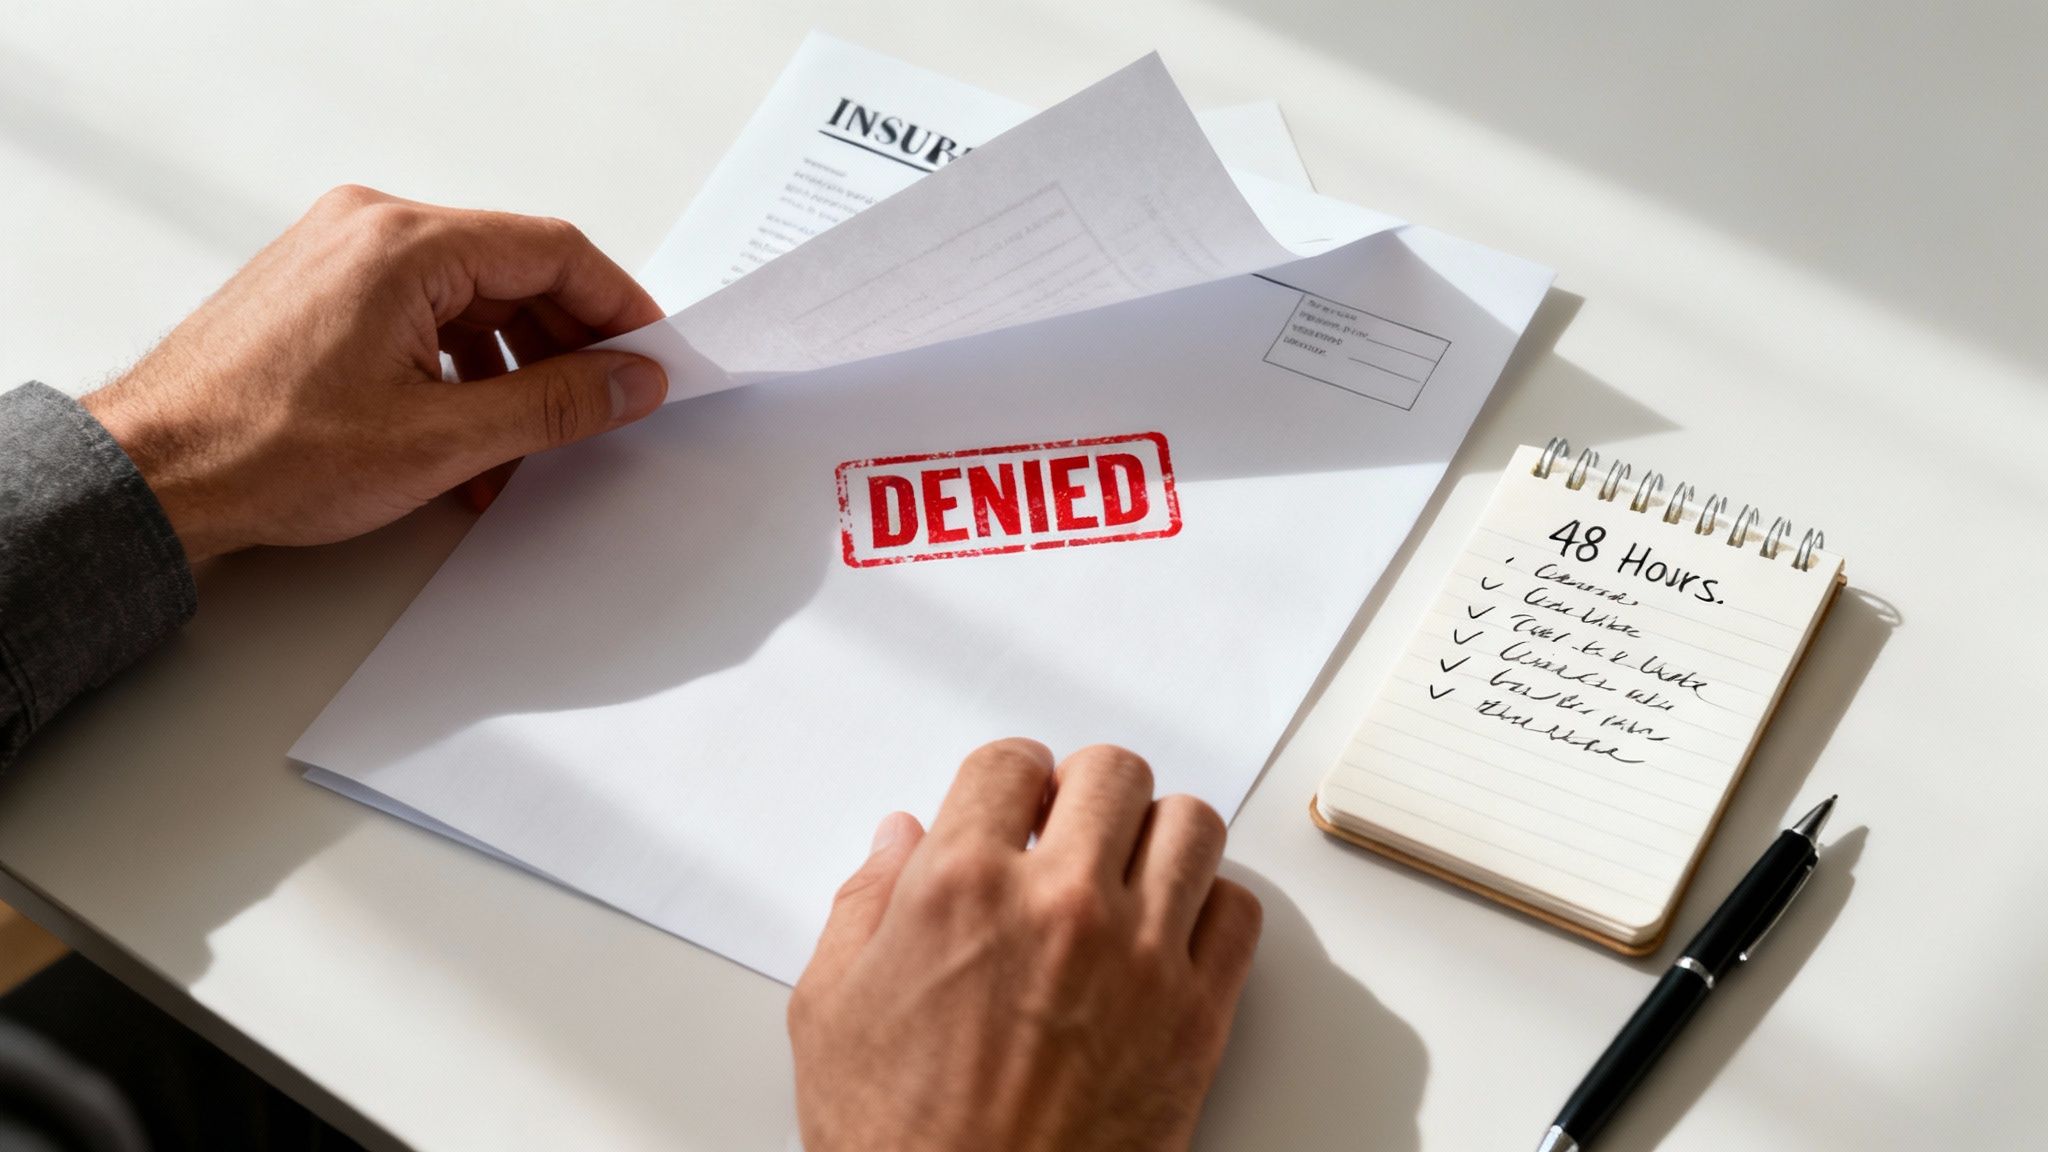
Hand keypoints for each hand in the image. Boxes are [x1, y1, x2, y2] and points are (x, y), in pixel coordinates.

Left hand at [81, 185, 668, 561]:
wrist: (157, 474)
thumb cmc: (267, 449)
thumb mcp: (444, 438)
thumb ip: (556, 405)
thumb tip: (631, 383)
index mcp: (405, 243)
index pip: (553, 251)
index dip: (619, 308)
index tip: (652, 357)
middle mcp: (371, 228)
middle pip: (514, 272)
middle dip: (568, 347)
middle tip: (605, 406)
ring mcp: (341, 255)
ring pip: (471, 300)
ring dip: (514, 371)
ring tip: (526, 447)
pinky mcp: (323, 291)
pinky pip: (423, 316)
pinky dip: (461, 371)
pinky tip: (470, 438)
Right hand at [789, 740, 1262, 1151]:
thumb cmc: (897, 1142)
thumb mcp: (831, 1010)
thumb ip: (865, 903)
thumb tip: (901, 841)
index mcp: (962, 887)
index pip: (1010, 762)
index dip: (1007, 782)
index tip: (1010, 807)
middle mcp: (1061, 905)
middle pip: (1113, 772)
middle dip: (1084, 792)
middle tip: (1066, 831)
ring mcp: (1142, 958)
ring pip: (1191, 825)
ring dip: (1155, 837)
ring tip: (1124, 874)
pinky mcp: (1198, 1017)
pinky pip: (1238, 912)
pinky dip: (1209, 907)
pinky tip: (1167, 933)